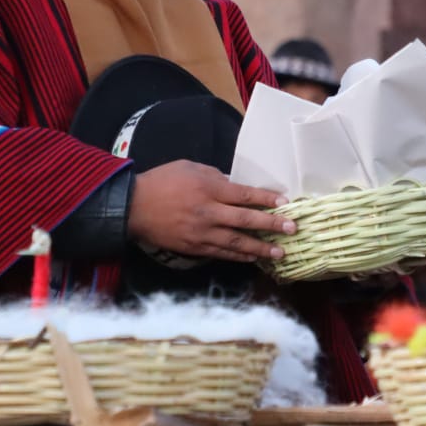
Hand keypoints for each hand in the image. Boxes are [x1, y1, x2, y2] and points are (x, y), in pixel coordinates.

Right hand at [126, 160, 294, 262]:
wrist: (133, 207)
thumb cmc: (162, 181)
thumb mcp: (191, 168)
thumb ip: (216, 177)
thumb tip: (235, 186)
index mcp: (209, 189)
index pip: (245, 195)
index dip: (266, 199)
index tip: (285, 203)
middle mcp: (208, 213)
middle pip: (246, 221)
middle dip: (271, 225)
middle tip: (291, 229)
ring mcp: (201, 233)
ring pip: (236, 243)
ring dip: (260, 248)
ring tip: (279, 252)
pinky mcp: (194, 248)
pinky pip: (221, 253)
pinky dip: (238, 256)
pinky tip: (252, 257)